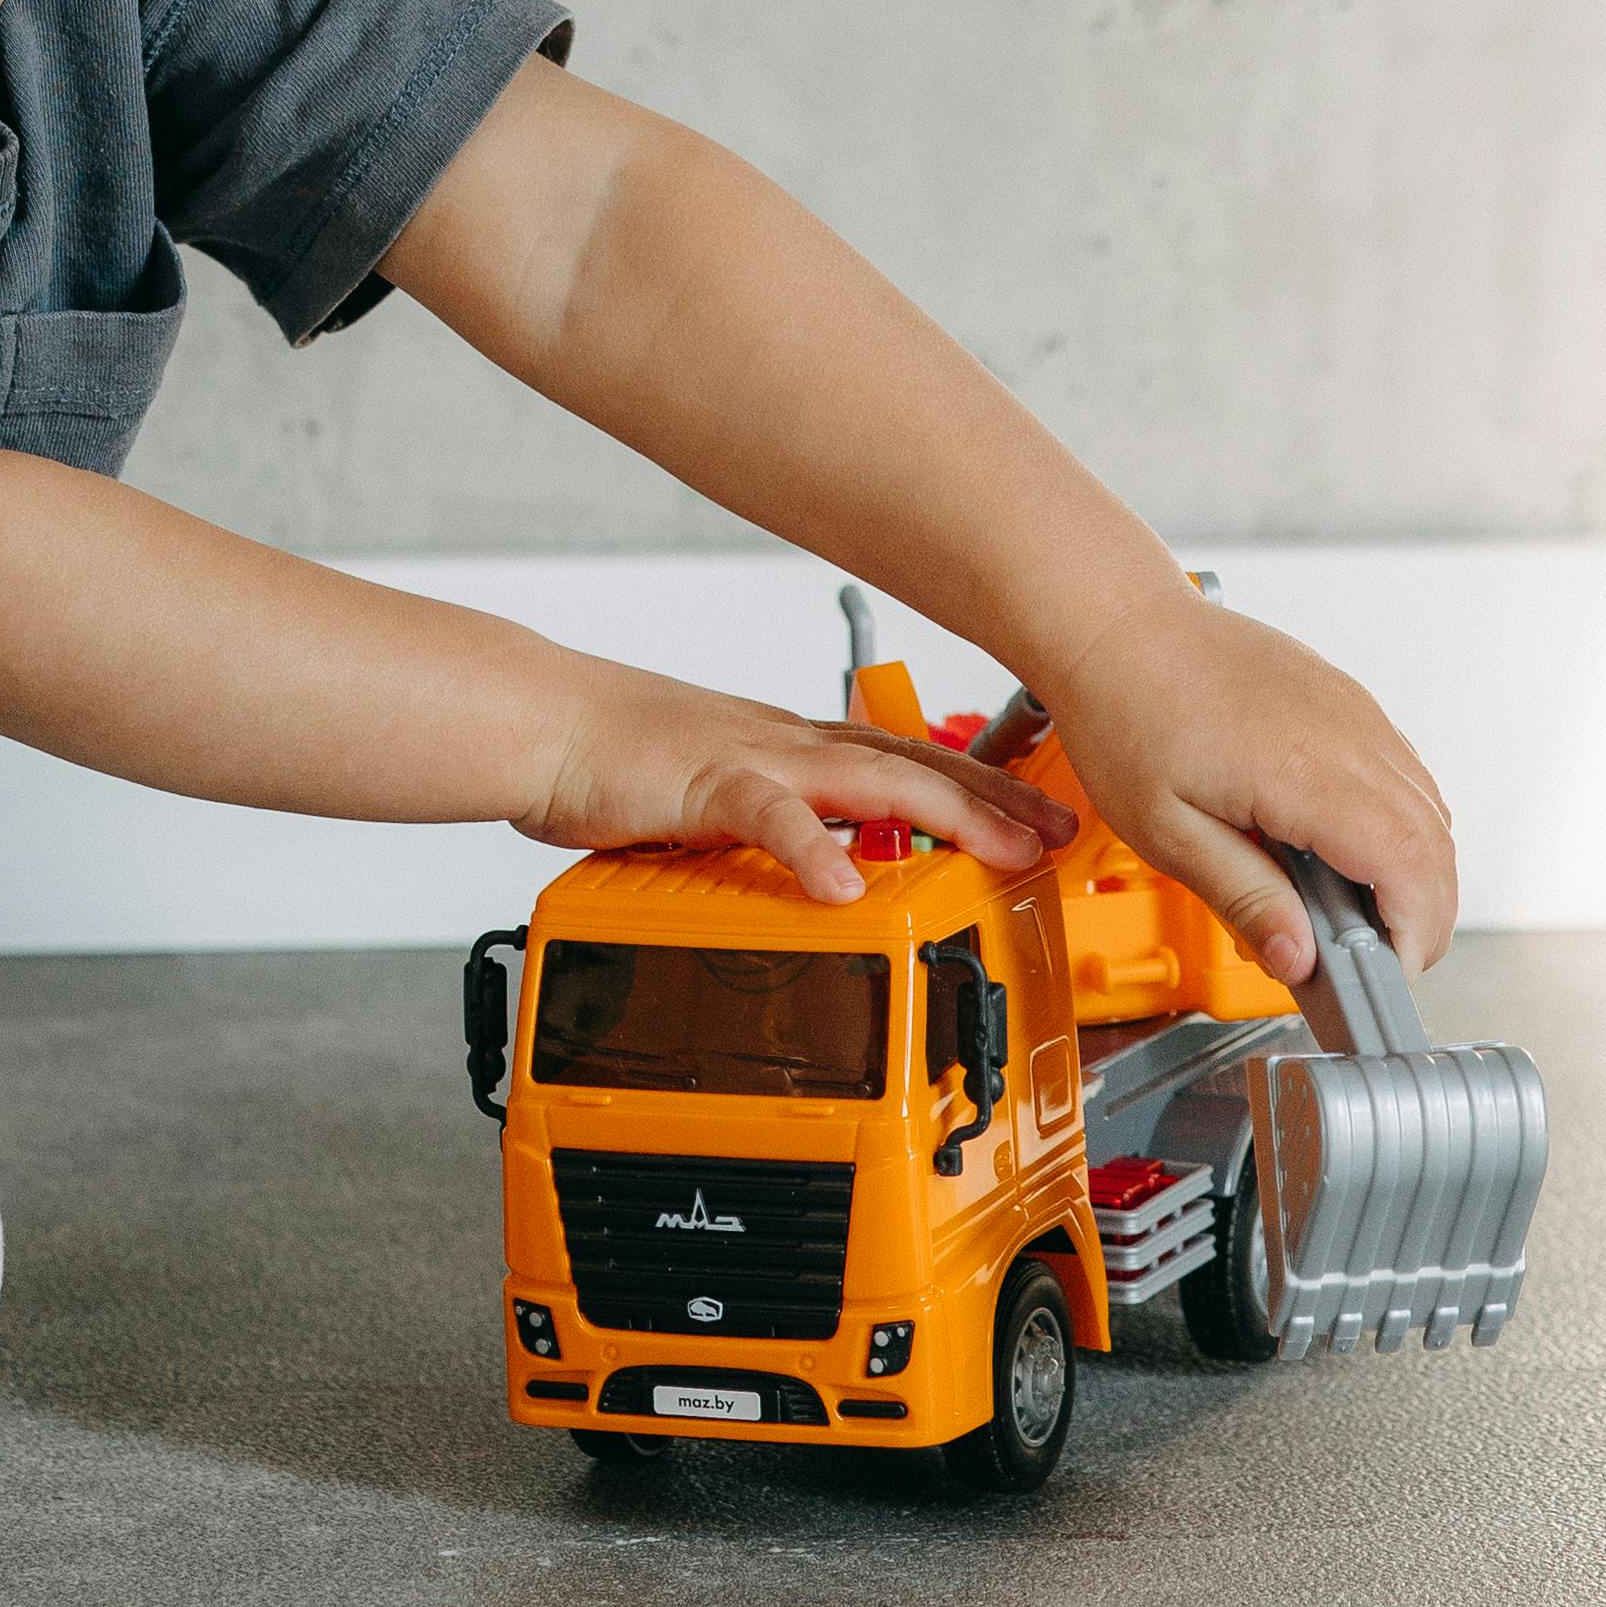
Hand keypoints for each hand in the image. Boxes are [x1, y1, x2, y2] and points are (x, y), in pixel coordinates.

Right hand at [520, 670, 1078, 899]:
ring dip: (947, 813)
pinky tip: (848, 885)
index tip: (1041, 811)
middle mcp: (789, 744)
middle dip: (998, 799)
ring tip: (1004, 849)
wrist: (542, 721)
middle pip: (916, 764)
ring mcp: (754, 759)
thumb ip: (771, 827)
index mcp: (793, 748)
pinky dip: (813, 850)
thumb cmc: (614, 759)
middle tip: (1063, 830)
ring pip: (870, 778)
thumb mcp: (715, 795)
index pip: (908, 759)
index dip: (983, 785)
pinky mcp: (704, 783)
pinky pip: (770, 818)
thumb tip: (819, 866)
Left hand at [1029, 582, 1456, 979]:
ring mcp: (1353, 711)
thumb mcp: (1166, 830)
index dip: (1415, 931)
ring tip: (1360, 917)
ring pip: (1430, 807)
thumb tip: (1297, 960)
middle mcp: (1346, 735)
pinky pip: (1404, 772)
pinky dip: (1402, 825)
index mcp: (1304, 771)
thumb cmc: (1125, 710)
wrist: (1117, 622)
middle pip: (1434, 843)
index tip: (1387, 972)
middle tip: (1376, 963)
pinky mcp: (1346, 700)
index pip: (1409, 865)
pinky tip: (1352, 854)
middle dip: (1424, 916)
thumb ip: (1243, 897)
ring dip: (1417, 871)